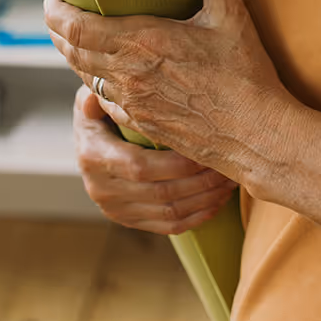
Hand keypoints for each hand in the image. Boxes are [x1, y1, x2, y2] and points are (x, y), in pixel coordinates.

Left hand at [44, 0, 297, 182]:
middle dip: (58, 32)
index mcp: (143, 43)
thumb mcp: (231, 15)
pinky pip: (105, 100)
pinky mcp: (143, 123)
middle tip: (57, 14)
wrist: (253, 133)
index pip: (78, 28)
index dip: (56, 14)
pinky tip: (106, 77)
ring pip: (86, 77)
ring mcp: (133, 103)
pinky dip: (95, 82)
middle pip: (72, 52)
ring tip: (75, 39)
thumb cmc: (243, 74)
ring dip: (74, 56)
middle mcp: (128, 75)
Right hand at [72, 83, 238, 232]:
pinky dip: (197, 217)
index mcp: (94, 155)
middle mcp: (101, 188)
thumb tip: (99, 93)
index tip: (208, 149)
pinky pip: (168, 226)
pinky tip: (219, 201)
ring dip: (205, 199)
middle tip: (231, 165)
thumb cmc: (102, 108)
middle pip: (161, 193)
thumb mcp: (95, 94)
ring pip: (169, 213)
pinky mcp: (129, 219)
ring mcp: (115, 208)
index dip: (177, 163)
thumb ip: (103, 93)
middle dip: (201, 182)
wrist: (88, 138)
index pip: (141, 167)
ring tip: (231, 181)